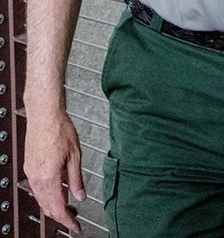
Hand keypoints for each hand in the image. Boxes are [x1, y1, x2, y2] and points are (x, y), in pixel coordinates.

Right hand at [24, 107, 85, 232]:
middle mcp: (36, 177)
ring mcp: (31, 171)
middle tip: (74, 217)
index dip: (68, 220)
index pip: (58, 208)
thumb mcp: (75, 155)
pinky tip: (58, 188)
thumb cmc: (59, 128)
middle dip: (61, 215)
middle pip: (47, 206)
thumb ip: (76, 179)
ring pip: (41, 198)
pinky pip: (37, 187)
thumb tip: (79, 196)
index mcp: (48, 177)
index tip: (76, 226)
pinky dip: (48, 193)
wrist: (44, 113)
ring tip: (69, 203)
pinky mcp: (30, 165)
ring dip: (54, 204)